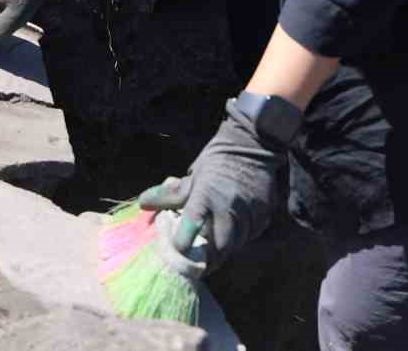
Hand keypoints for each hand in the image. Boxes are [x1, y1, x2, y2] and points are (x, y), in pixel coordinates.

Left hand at [137, 98, 287, 270]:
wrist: (253, 144)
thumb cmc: (219, 160)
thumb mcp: (194, 175)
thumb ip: (170, 194)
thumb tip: (142, 202)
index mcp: (206, 196)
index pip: (190, 229)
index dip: (181, 245)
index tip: (176, 250)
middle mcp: (229, 208)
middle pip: (219, 249)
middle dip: (207, 260)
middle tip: (197, 263)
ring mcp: (250, 213)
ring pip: (236, 245)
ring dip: (224, 250)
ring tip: (214, 250)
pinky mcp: (264, 215)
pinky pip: (251, 236)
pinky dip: (240, 238)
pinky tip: (232, 233)